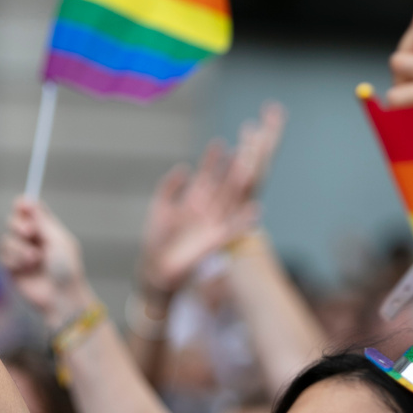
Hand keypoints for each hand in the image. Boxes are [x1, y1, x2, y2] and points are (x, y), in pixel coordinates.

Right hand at [0, 198, 94, 327]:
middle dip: (19, 224)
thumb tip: (28, 200)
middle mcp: (33, 240)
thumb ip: (42, 221)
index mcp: (47, 229)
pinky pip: (4, 257)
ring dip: (20, 247)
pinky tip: (27, 269)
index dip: (24, 205)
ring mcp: (22, 254)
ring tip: (35, 259)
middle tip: (29, 232)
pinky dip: (15, 261)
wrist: (61, 298)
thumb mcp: (58, 240)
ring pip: (7, 239)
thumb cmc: (66, 268)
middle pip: (14, 220)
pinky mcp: (13, 269)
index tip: (22, 204)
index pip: (30, 210)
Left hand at [138, 103, 281, 295]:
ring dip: (238, 186)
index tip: (220, 142)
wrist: (156, 270)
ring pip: (229, 201)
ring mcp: (212, 224)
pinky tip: (256, 210)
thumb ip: (169, 187)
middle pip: (222, 184)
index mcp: (193, 201)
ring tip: (249, 168)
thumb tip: (184, 167)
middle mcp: (206, 210)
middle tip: (244, 147)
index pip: (206, 176)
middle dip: (231, 166)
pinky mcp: (214, 242)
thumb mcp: (161, 208)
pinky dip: (244, 221)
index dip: (212, 160)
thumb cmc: (157, 239)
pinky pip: (233, 230)